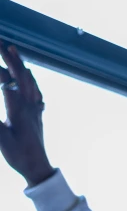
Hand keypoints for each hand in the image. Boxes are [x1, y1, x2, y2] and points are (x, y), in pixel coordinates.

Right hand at [0, 41, 54, 184]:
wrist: (38, 168)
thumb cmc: (19, 156)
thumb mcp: (1, 140)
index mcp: (18, 109)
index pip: (7, 80)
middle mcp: (29, 106)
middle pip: (21, 75)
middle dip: (10, 57)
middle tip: (2, 42)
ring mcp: (36, 110)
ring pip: (31, 81)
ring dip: (21, 64)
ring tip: (14, 51)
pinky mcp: (38, 115)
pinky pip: (37, 92)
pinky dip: (32, 80)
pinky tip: (30, 77)